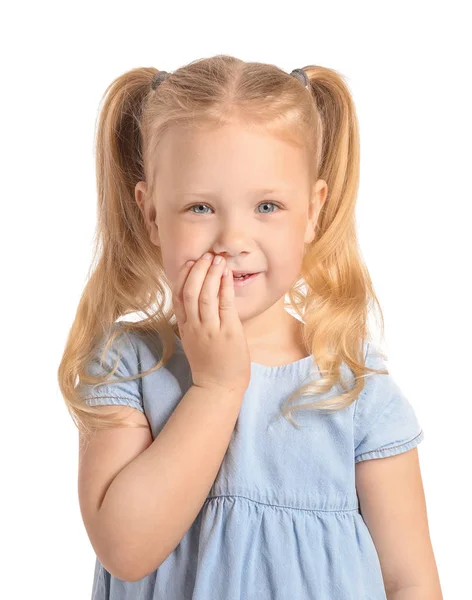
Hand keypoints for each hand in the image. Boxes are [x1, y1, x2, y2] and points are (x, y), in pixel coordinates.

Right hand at [172, 253, 250, 393]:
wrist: (219, 387)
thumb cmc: (210, 363)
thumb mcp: (195, 340)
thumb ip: (195, 321)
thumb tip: (200, 299)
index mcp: (185, 327)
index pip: (178, 296)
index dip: (183, 276)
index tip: (190, 262)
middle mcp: (195, 326)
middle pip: (190, 292)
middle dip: (197, 270)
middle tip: (206, 255)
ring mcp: (210, 330)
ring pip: (205, 296)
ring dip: (211, 275)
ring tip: (217, 260)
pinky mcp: (228, 333)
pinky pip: (224, 305)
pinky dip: (224, 287)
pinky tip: (227, 275)